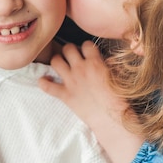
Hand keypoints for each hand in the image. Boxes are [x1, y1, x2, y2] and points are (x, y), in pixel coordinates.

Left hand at [39, 41, 143, 162]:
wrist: (111, 118)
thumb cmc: (118, 98)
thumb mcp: (117, 76)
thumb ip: (110, 65)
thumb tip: (106, 59)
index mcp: (95, 62)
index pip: (86, 44)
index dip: (87, 47)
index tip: (88, 53)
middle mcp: (80, 68)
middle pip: (68, 48)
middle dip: (70, 50)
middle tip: (73, 57)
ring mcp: (71, 81)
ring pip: (55, 61)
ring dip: (57, 61)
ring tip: (61, 65)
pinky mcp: (65, 95)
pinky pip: (47, 86)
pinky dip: (44, 83)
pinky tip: (44, 80)